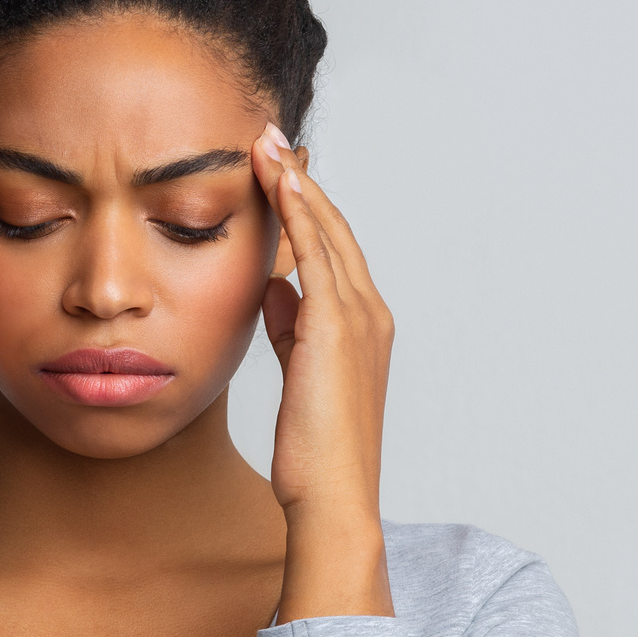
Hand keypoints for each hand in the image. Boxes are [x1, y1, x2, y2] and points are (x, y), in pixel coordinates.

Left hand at [250, 125, 394, 618]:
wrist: (332, 499)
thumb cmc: (314, 451)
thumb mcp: (297, 374)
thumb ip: (291, 328)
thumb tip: (274, 290)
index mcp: (362, 326)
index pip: (331, 250)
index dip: (306, 207)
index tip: (277, 170)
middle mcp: (370, 314)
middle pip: (334, 229)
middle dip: (302, 182)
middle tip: (272, 137)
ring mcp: (359, 320)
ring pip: (326, 233)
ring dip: (297, 185)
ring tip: (267, 144)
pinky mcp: (336, 330)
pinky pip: (317, 256)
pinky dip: (299, 215)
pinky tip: (278, 184)